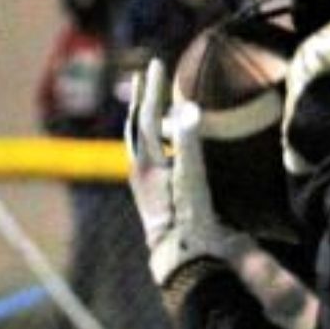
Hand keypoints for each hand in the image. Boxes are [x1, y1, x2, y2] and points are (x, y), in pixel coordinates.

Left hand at [124, 58, 245, 287]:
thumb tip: (188, 108)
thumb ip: (190, 145)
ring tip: (154, 106)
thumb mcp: (191, 183)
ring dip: (148, 121)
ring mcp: (149, 187)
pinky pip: (154, 160)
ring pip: (143, 144)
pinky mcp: (159, 200)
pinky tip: (169, 146)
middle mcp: (143, 173)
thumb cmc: (191, 226)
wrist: (184, 265)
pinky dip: (159, 143)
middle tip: (147, 76)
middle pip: (138, 128)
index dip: (155, 90)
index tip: (158, 63)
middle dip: (144, 101)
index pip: (148, 117)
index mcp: (148, 164)